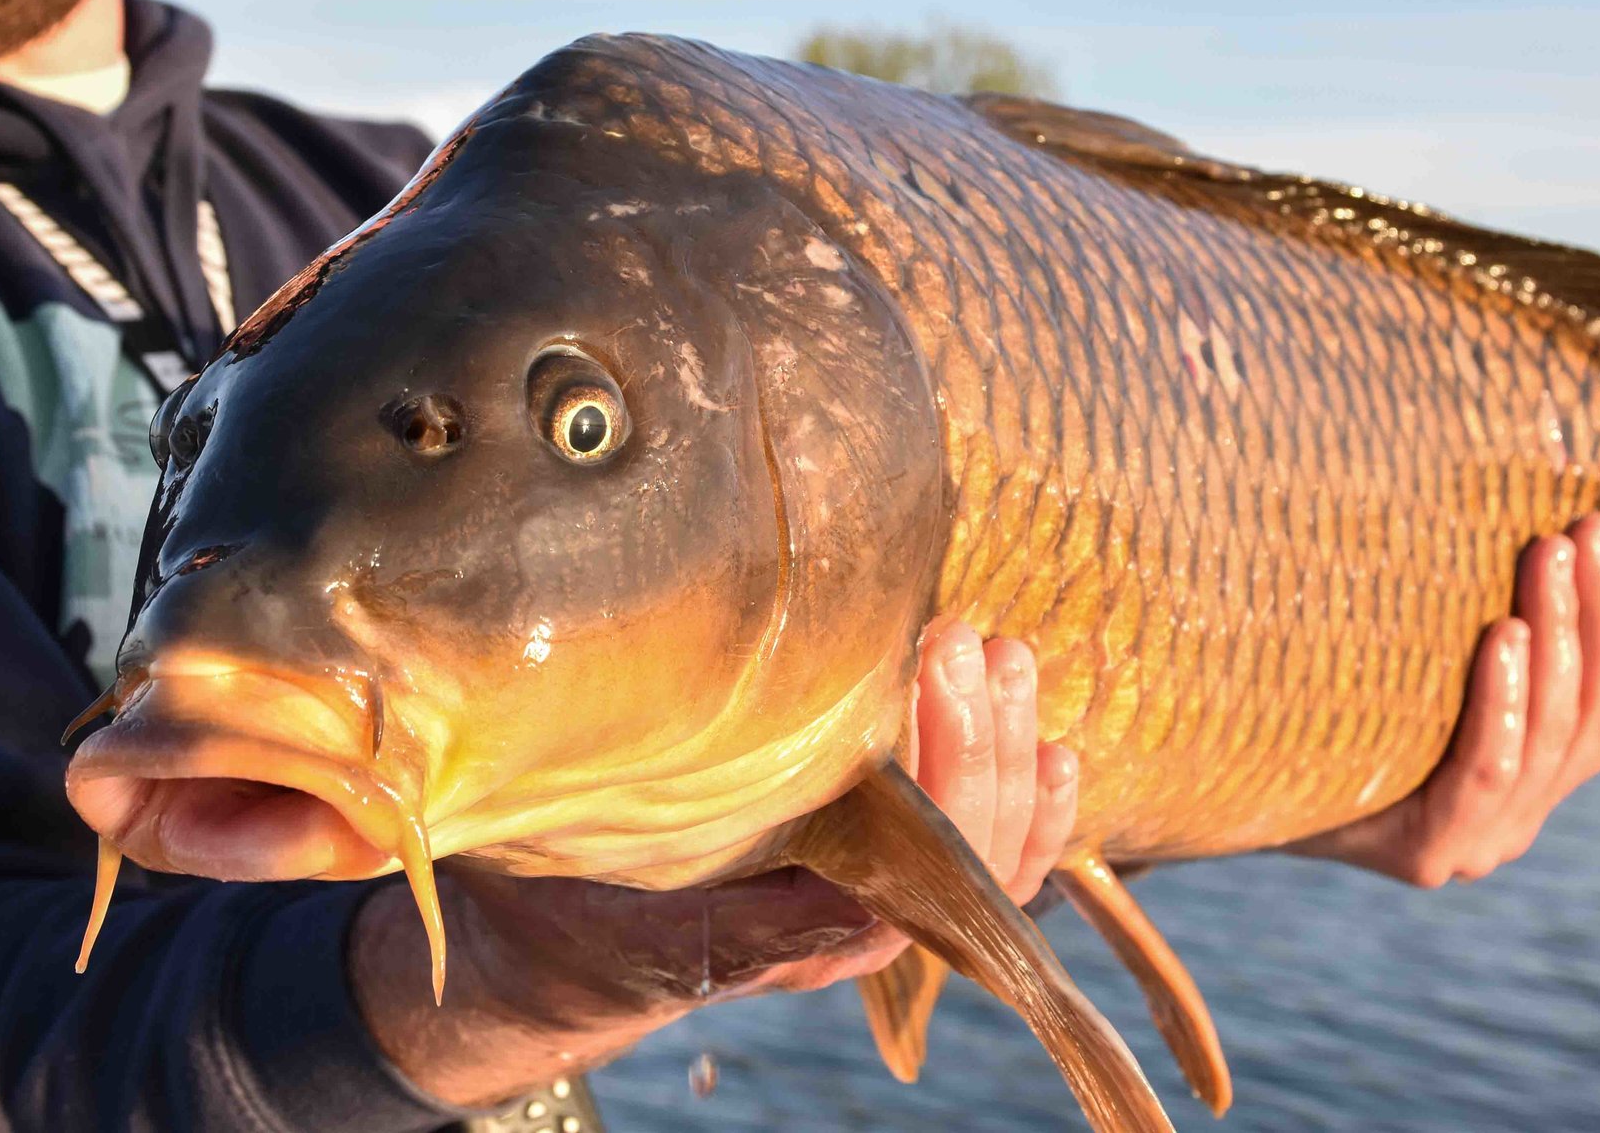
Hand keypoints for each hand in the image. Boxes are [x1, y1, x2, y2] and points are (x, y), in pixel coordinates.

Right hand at [349, 623, 1079, 1104]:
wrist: (548, 961)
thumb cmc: (559, 909)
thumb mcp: (589, 884)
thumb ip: (673, 865)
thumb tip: (743, 824)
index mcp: (783, 933)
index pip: (909, 872)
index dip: (945, 775)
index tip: (925, 670)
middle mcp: (842, 931)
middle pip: (962, 858)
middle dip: (980, 746)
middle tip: (960, 638)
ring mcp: (865, 906)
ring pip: (986, 858)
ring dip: (1009, 755)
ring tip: (1003, 654)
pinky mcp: (870, 876)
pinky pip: (980, 859)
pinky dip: (1027, 808)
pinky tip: (1050, 744)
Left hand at [1287, 515, 1599, 886]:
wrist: (1216, 782)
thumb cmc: (1314, 700)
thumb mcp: (1411, 658)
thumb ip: (1483, 626)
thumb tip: (1534, 521)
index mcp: (1532, 779)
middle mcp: (1518, 819)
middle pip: (1596, 714)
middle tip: (1588, 528)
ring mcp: (1478, 846)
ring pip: (1550, 734)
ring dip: (1561, 635)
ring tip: (1549, 555)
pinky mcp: (1427, 856)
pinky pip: (1485, 772)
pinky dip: (1503, 702)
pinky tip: (1505, 636)